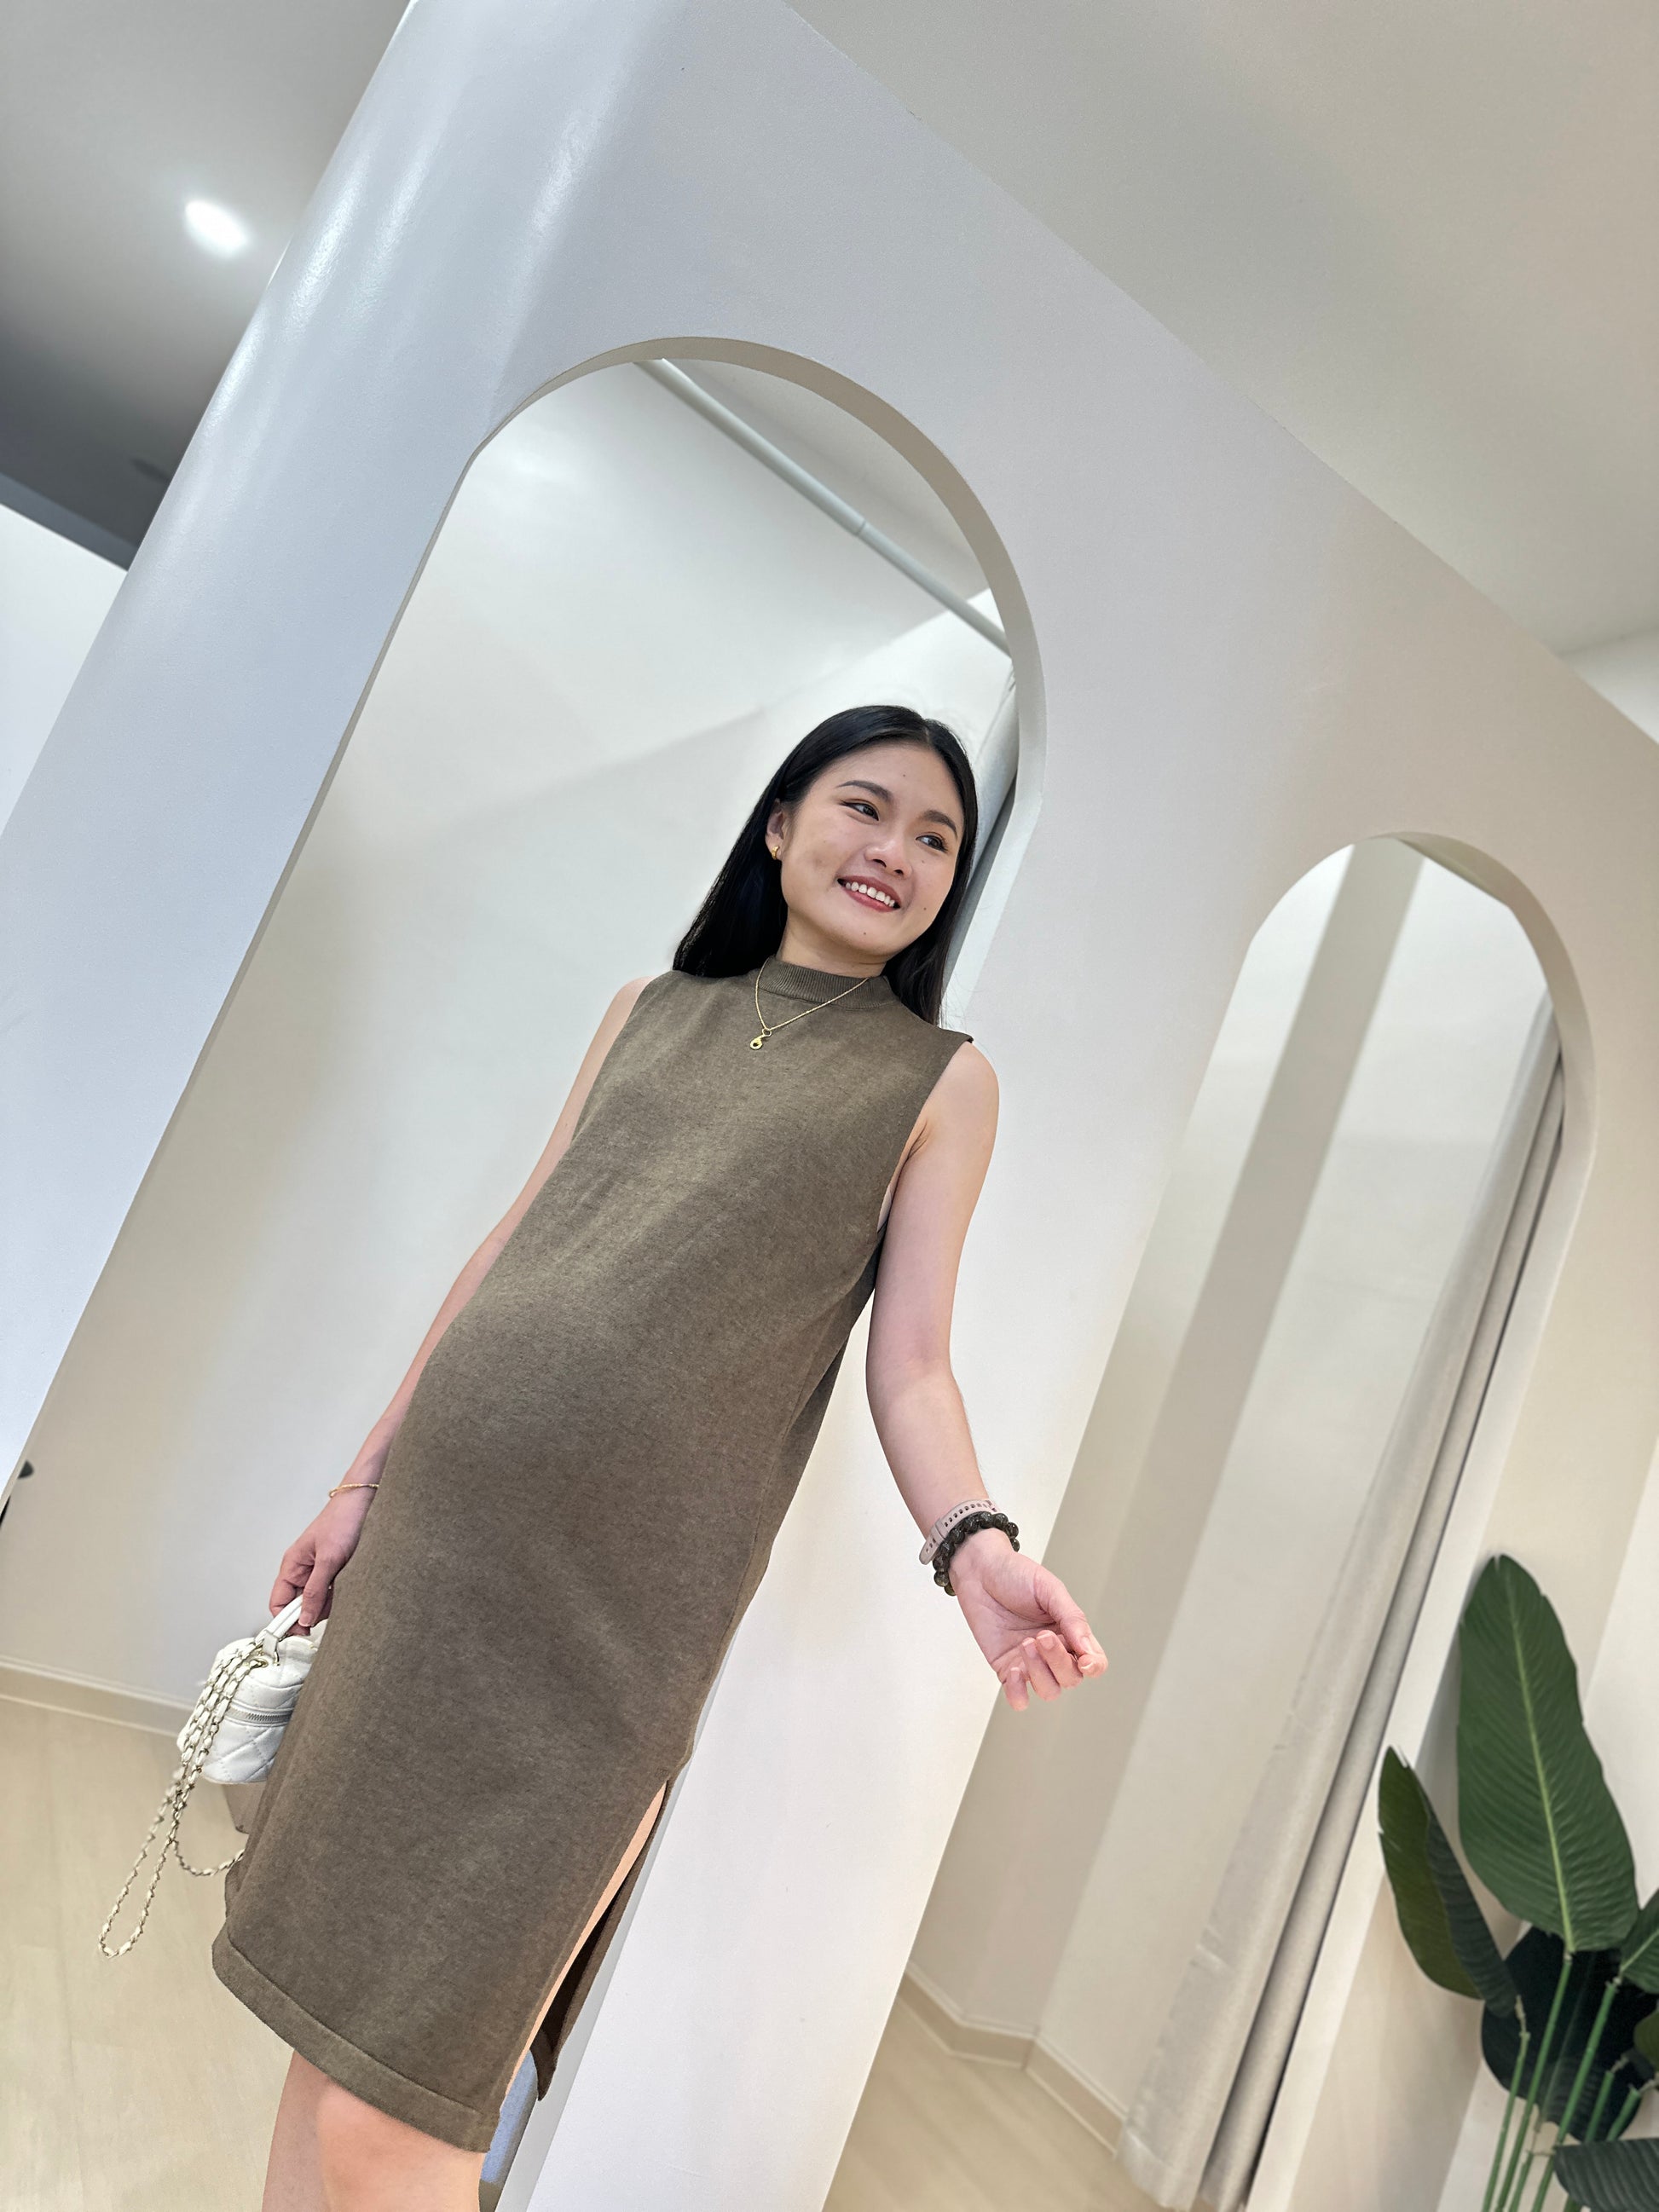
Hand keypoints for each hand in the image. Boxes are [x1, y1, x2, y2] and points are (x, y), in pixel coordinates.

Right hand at [271, 1485, 377, 1630]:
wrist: (365, 1503)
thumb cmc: (342, 1521)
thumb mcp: (329, 1559)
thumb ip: (316, 1590)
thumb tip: (304, 1619)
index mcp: (292, 1566)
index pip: (278, 1602)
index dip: (286, 1621)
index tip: (300, 1633)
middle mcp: (303, 1571)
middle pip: (300, 1606)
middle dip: (314, 1612)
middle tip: (330, 1610)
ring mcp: (320, 1572)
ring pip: (319, 1601)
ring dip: (330, 1603)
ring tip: (344, 1589)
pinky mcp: (337, 1572)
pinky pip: (334, 1593)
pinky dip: (341, 1595)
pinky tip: (350, 1587)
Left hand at [947, 1531, 1106, 1710]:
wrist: (979, 1570)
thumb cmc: (1015, 1574)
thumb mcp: (1049, 1589)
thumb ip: (1071, 1619)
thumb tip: (1088, 1650)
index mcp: (1070, 1632)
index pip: (1094, 1661)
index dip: (1094, 1666)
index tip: (1084, 1661)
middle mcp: (1053, 1652)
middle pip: (1071, 1678)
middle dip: (1058, 1662)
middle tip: (1042, 1636)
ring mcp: (1030, 1663)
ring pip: (1049, 1690)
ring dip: (1039, 1673)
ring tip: (1025, 1644)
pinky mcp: (1006, 1669)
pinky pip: (1017, 1697)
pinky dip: (1018, 1693)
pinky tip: (1014, 1672)